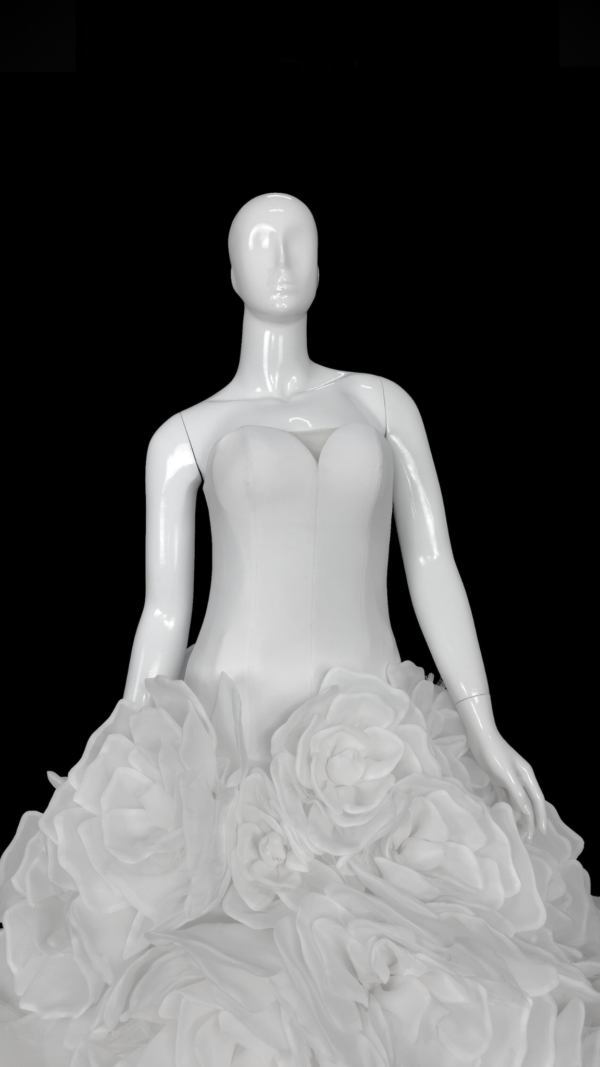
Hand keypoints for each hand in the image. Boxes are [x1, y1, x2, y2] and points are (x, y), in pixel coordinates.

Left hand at [466, 725, 546, 840]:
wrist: (480, 737)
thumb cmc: (494, 753)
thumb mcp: (506, 774)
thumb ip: (518, 793)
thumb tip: (529, 812)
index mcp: (527, 776)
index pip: (537, 800)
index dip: (540, 817)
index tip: (542, 832)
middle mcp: (520, 779)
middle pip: (528, 803)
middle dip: (529, 821)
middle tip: (528, 839)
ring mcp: (509, 779)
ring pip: (517, 802)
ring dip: (518, 816)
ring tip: (516, 832)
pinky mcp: (498, 779)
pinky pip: (505, 797)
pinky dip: (506, 807)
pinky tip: (504, 817)